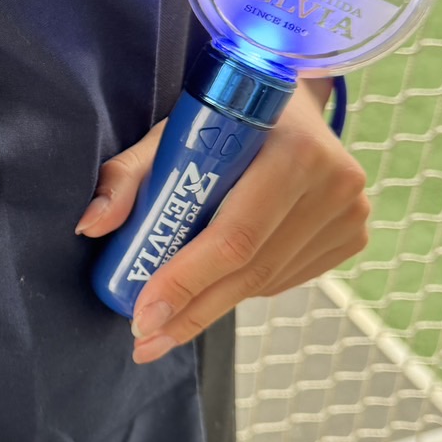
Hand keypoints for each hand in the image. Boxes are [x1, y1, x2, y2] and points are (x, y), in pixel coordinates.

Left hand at [77, 80, 369, 362]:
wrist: (288, 101)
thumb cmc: (223, 116)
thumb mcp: (171, 132)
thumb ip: (127, 175)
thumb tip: (90, 226)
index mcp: (293, 150)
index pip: (234, 236)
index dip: (186, 282)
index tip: (144, 316)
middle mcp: (333, 184)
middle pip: (251, 270)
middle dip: (191, 311)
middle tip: (146, 340)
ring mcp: (350, 213)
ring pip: (267, 281)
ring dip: (213, 305)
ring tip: (168, 324)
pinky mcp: (352, 235)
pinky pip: (285, 279)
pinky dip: (243, 288)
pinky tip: (213, 288)